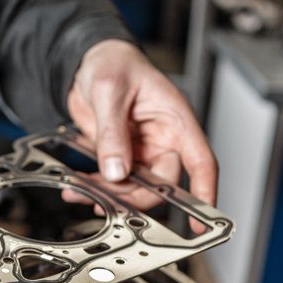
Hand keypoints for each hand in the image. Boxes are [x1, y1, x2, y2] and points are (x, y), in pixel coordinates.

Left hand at [66, 39, 217, 206]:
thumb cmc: (113, 62)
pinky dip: (96, 188)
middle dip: (133, 197)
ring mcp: (141, 151)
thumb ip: (112, 131)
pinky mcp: (120, 157)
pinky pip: (113, 182)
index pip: (201, 161)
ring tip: (80, 191)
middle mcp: (163, 140)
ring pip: (134, 188)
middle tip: (103, 197)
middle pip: (161, 185)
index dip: (204, 192)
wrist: (87, 63)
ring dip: (109, 195)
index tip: (201, 221)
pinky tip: (78, 186)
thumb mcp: (110, 90)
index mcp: (176, 119)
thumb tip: (115, 170)